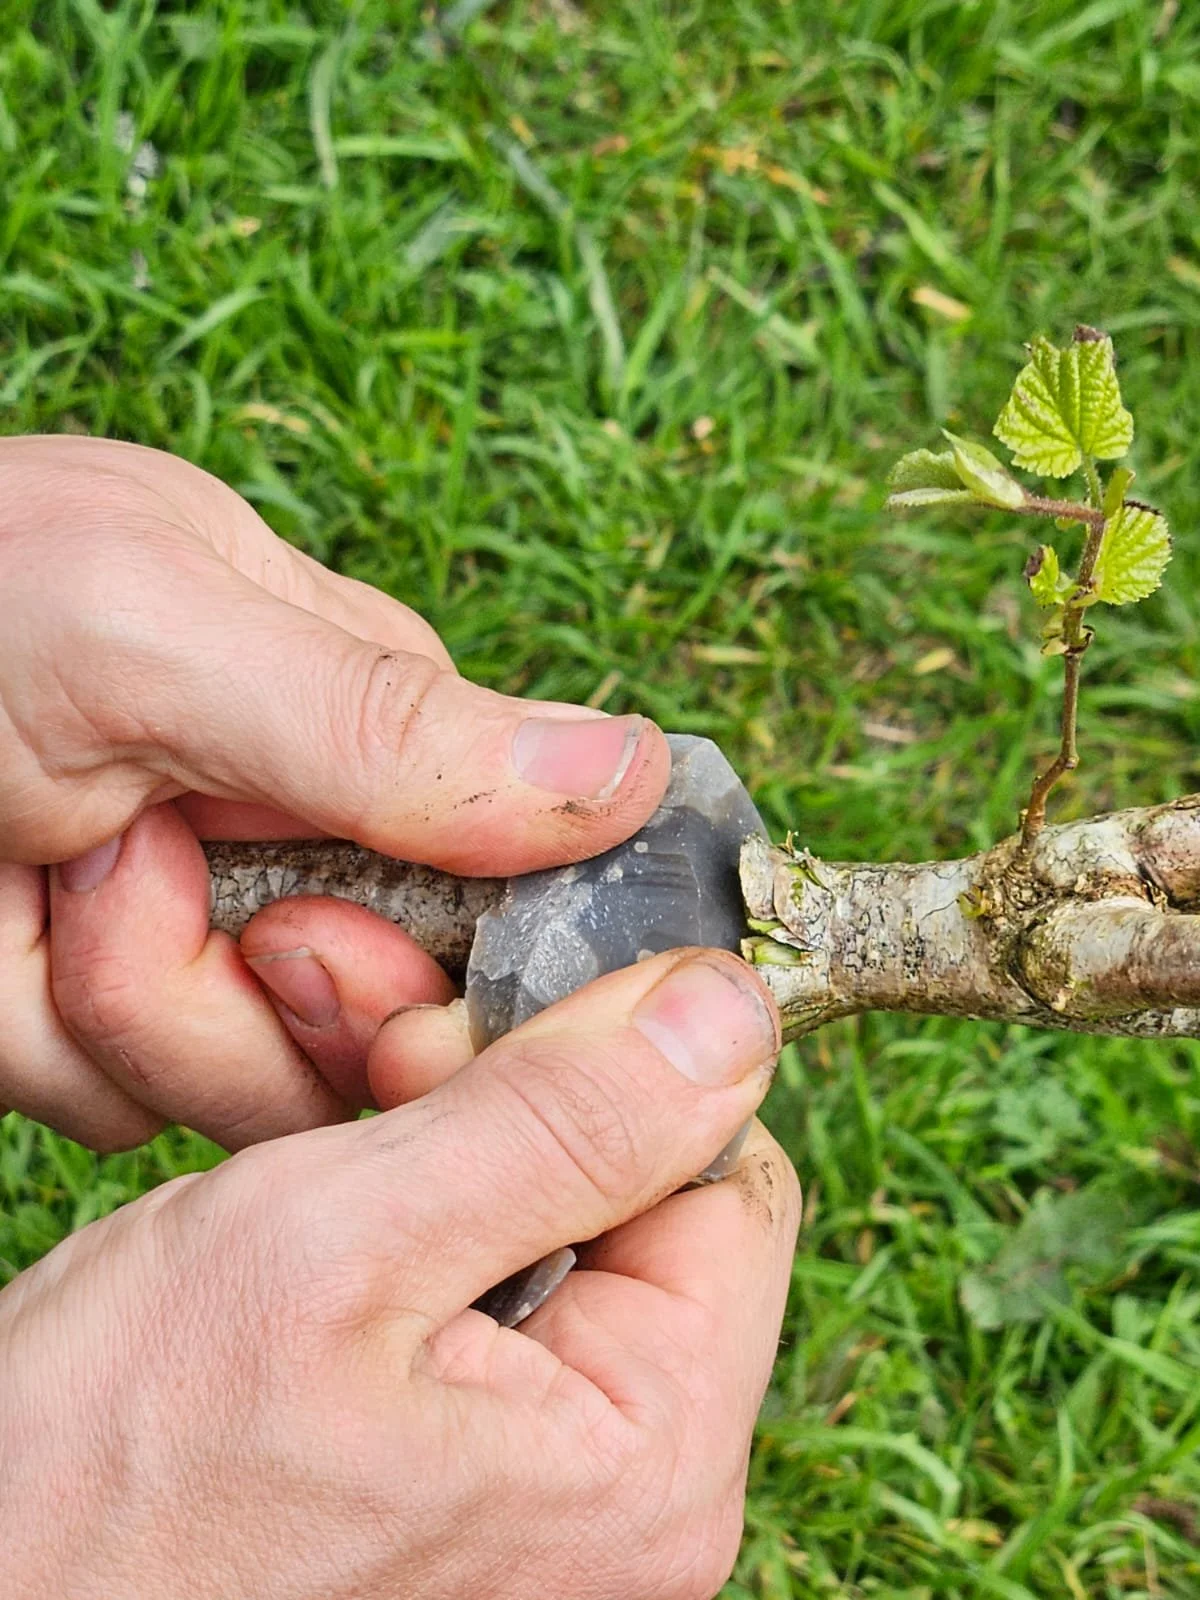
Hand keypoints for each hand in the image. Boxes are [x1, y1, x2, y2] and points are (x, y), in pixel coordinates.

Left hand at [0, 435, 669, 1149]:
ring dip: (120, 1007)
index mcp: (371, 735)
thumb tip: (636, 775)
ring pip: (257, 1087)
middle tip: (119, 872)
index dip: (436, 973)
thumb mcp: (154, 626)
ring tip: (36, 871)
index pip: (508, 902)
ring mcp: (210, 940)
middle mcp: (313, 848)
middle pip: (380, 1021)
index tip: (311, 953)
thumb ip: (388, 722)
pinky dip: (41, 1040)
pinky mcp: (105, 1022)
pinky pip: (129, 1107)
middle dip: (243, 992)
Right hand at [0, 950, 798, 1599]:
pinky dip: (411, 1210)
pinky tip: (320, 1197)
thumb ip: (563, 1125)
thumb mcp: (344, 1250)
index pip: (724, 1173)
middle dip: (504, 1090)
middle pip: (640, 1194)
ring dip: (441, 1133)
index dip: (598, 1068)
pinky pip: (489, 1286)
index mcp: (648, 1458)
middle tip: (358, 1047)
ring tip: (315, 1120)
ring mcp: (552, 1492)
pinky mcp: (474, 1473)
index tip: (450, 1037)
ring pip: (555, 1221)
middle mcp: (628, 1494)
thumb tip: (734, 1015)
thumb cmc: (113, 1476)